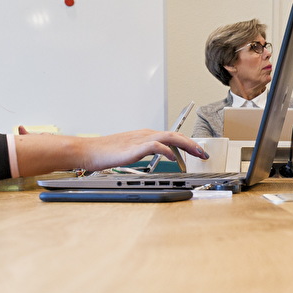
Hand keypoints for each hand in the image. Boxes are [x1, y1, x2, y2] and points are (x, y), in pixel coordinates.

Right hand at [77, 130, 205, 171]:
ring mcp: (140, 139)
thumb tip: (159, 157)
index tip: (197, 151)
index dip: (187, 143)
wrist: (88, 151)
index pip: (171, 136)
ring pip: (170, 137)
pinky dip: (167, 151)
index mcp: (145, 135)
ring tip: (197, 154)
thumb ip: (145, 152)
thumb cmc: (105, 152)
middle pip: (175, 135)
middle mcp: (145, 134)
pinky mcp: (135, 147)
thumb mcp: (130, 151)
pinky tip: (173, 158)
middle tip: (204, 154)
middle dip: (192, 144)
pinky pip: (156, 146)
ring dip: (186, 145)